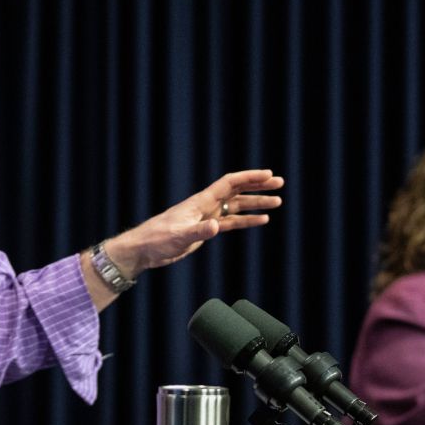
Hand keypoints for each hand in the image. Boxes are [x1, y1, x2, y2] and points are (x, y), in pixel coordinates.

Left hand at [103, 170, 283, 277]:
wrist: (144, 249)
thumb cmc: (157, 239)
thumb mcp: (179, 236)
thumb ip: (199, 231)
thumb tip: (216, 226)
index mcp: (201, 201)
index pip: (230, 183)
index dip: (250, 178)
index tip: (269, 175)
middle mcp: (206, 205)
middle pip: (237, 191)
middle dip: (258, 186)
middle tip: (280, 183)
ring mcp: (207, 216)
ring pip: (237, 206)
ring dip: (256, 204)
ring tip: (277, 202)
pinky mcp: (205, 229)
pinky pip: (231, 222)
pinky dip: (246, 220)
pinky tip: (261, 221)